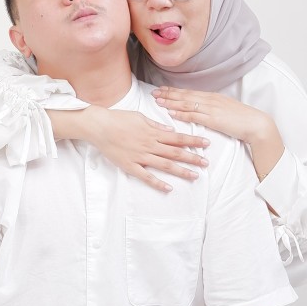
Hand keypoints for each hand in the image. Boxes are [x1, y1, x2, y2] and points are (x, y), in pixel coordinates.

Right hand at [82, 106, 209, 192]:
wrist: (99, 127)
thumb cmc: (118, 119)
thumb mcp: (140, 116)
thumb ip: (156, 124)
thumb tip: (170, 129)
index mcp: (153, 132)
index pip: (178, 138)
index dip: (193, 141)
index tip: (205, 144)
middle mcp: (150, 145)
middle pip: (175, 153)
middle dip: (192, 158)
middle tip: (206, 163)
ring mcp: (140, 157)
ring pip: (165, 165)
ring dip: (181, 171)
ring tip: (194, 176)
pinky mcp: (130, 166)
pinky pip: (146, 176)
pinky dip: (157, 183)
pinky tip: (168, 188)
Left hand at [152, 87, 275, 144]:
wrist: (256, 123)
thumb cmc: (242, 118)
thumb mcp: (226, 109)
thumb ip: (213, 108)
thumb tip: (202, 108)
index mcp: (212, 97)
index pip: (189, 92)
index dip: (175, 91)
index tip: (162, 89)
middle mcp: (210, 100)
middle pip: (185, 95)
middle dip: (168, 94)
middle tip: (154, 92)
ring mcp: (211, 109)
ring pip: (187, 103)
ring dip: (171, 102)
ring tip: (158, 101)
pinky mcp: (213, 119)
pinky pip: (194, 115)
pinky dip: (181, 113)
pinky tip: (171, 112)